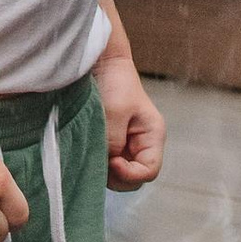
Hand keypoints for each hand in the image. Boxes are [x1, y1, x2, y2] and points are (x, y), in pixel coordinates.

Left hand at [100, 51, 164, 189]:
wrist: (101, 63)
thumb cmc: (114, 82)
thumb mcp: (115, 112)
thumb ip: (113, 141)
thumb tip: (107, 163)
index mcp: (152, 136)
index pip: (149, 171)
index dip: (130, 174)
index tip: (112, 162)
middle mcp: (141, 144)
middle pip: (134, 178)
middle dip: (117, 175)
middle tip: (99, 159)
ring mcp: (125, 145)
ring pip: (118, 174)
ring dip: (105, 169)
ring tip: (92, 151)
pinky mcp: (110, 142)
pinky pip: (106, 163)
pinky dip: (97, 162)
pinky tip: (87, 150)